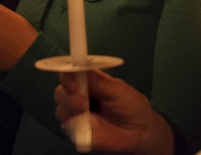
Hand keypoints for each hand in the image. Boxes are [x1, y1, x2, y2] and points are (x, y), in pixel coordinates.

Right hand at [54, 70, 173, 154]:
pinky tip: (84, 125)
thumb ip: (97, 81)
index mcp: (87, 81)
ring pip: (60, 109)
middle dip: (67, 94)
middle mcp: (78, 96)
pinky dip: (73, 126)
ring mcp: (77, 114)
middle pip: (60, 91)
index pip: (69, 73)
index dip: (66, 75)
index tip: (72, 80)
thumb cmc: (131, 106)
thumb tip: (79, 67)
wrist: (140, 132)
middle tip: (82, 100)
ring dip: (69, 109)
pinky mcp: (78, 131)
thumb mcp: (117, 89)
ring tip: (85, 111)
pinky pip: (67, 128)